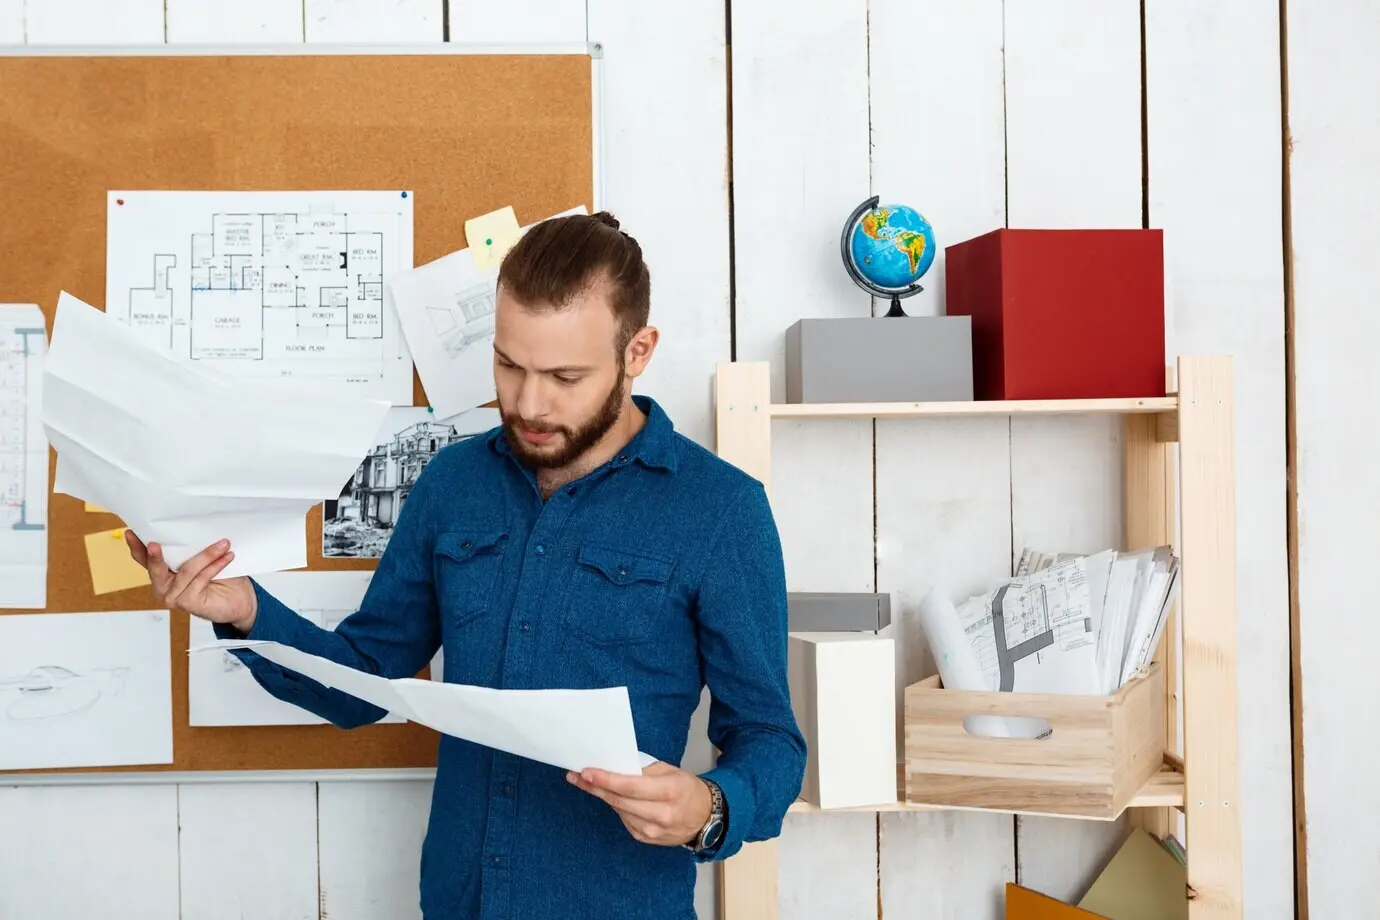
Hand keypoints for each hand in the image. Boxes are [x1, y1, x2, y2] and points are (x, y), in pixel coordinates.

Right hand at [125, 532, 257, 633]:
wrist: (239, 601)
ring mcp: (173, 597)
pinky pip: (201, 578)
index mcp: (161, 573)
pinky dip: (216, 565)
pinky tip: (228, 556)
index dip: (136, 547)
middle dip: (155, 555)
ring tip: (224, 543)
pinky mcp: (188, 603)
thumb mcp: (202, 559)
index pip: (144, 559)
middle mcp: (162, 587)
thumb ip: (190, 549)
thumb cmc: (219, 577)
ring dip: (207, 555)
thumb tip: (193, 526)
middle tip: (154, 544)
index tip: (130, 533)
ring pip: (186, 570)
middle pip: (155, 568)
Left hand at [566, 760, 711, 846]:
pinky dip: (617, 807)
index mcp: (669, 792)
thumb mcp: (670, 771)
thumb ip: (643, 771)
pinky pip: (624, 820)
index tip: (586, 772)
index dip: (606, 780)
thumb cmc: (687, 789)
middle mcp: (661, 814)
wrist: (706, 816)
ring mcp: (653, 830)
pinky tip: (612, 797)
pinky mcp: (646, 839)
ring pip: (619, 811)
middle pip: (620, 800)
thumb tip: (615, 768)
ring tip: (589, 783)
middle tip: (577, 776)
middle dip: (596, 787)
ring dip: (603, 796)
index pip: (630, 787)